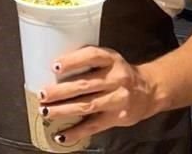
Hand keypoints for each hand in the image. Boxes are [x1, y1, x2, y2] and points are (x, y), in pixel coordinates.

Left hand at [38, 47, 160, 146]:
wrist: (148, 90)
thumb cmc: (118, 72)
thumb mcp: (108, 59)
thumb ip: (87, 61)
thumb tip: (51, 69)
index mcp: (111, 59)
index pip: (92, 56)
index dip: (73, 61)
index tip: (55, 66)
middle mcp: (116, 78)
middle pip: (85, 85)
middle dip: (61, 91)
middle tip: (43, 94)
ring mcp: (118, 99)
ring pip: (87, 105)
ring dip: (64, 110)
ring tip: (46, 111)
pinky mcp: (117, 117)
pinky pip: (94, 126)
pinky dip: (76, 132)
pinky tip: (62, 135)